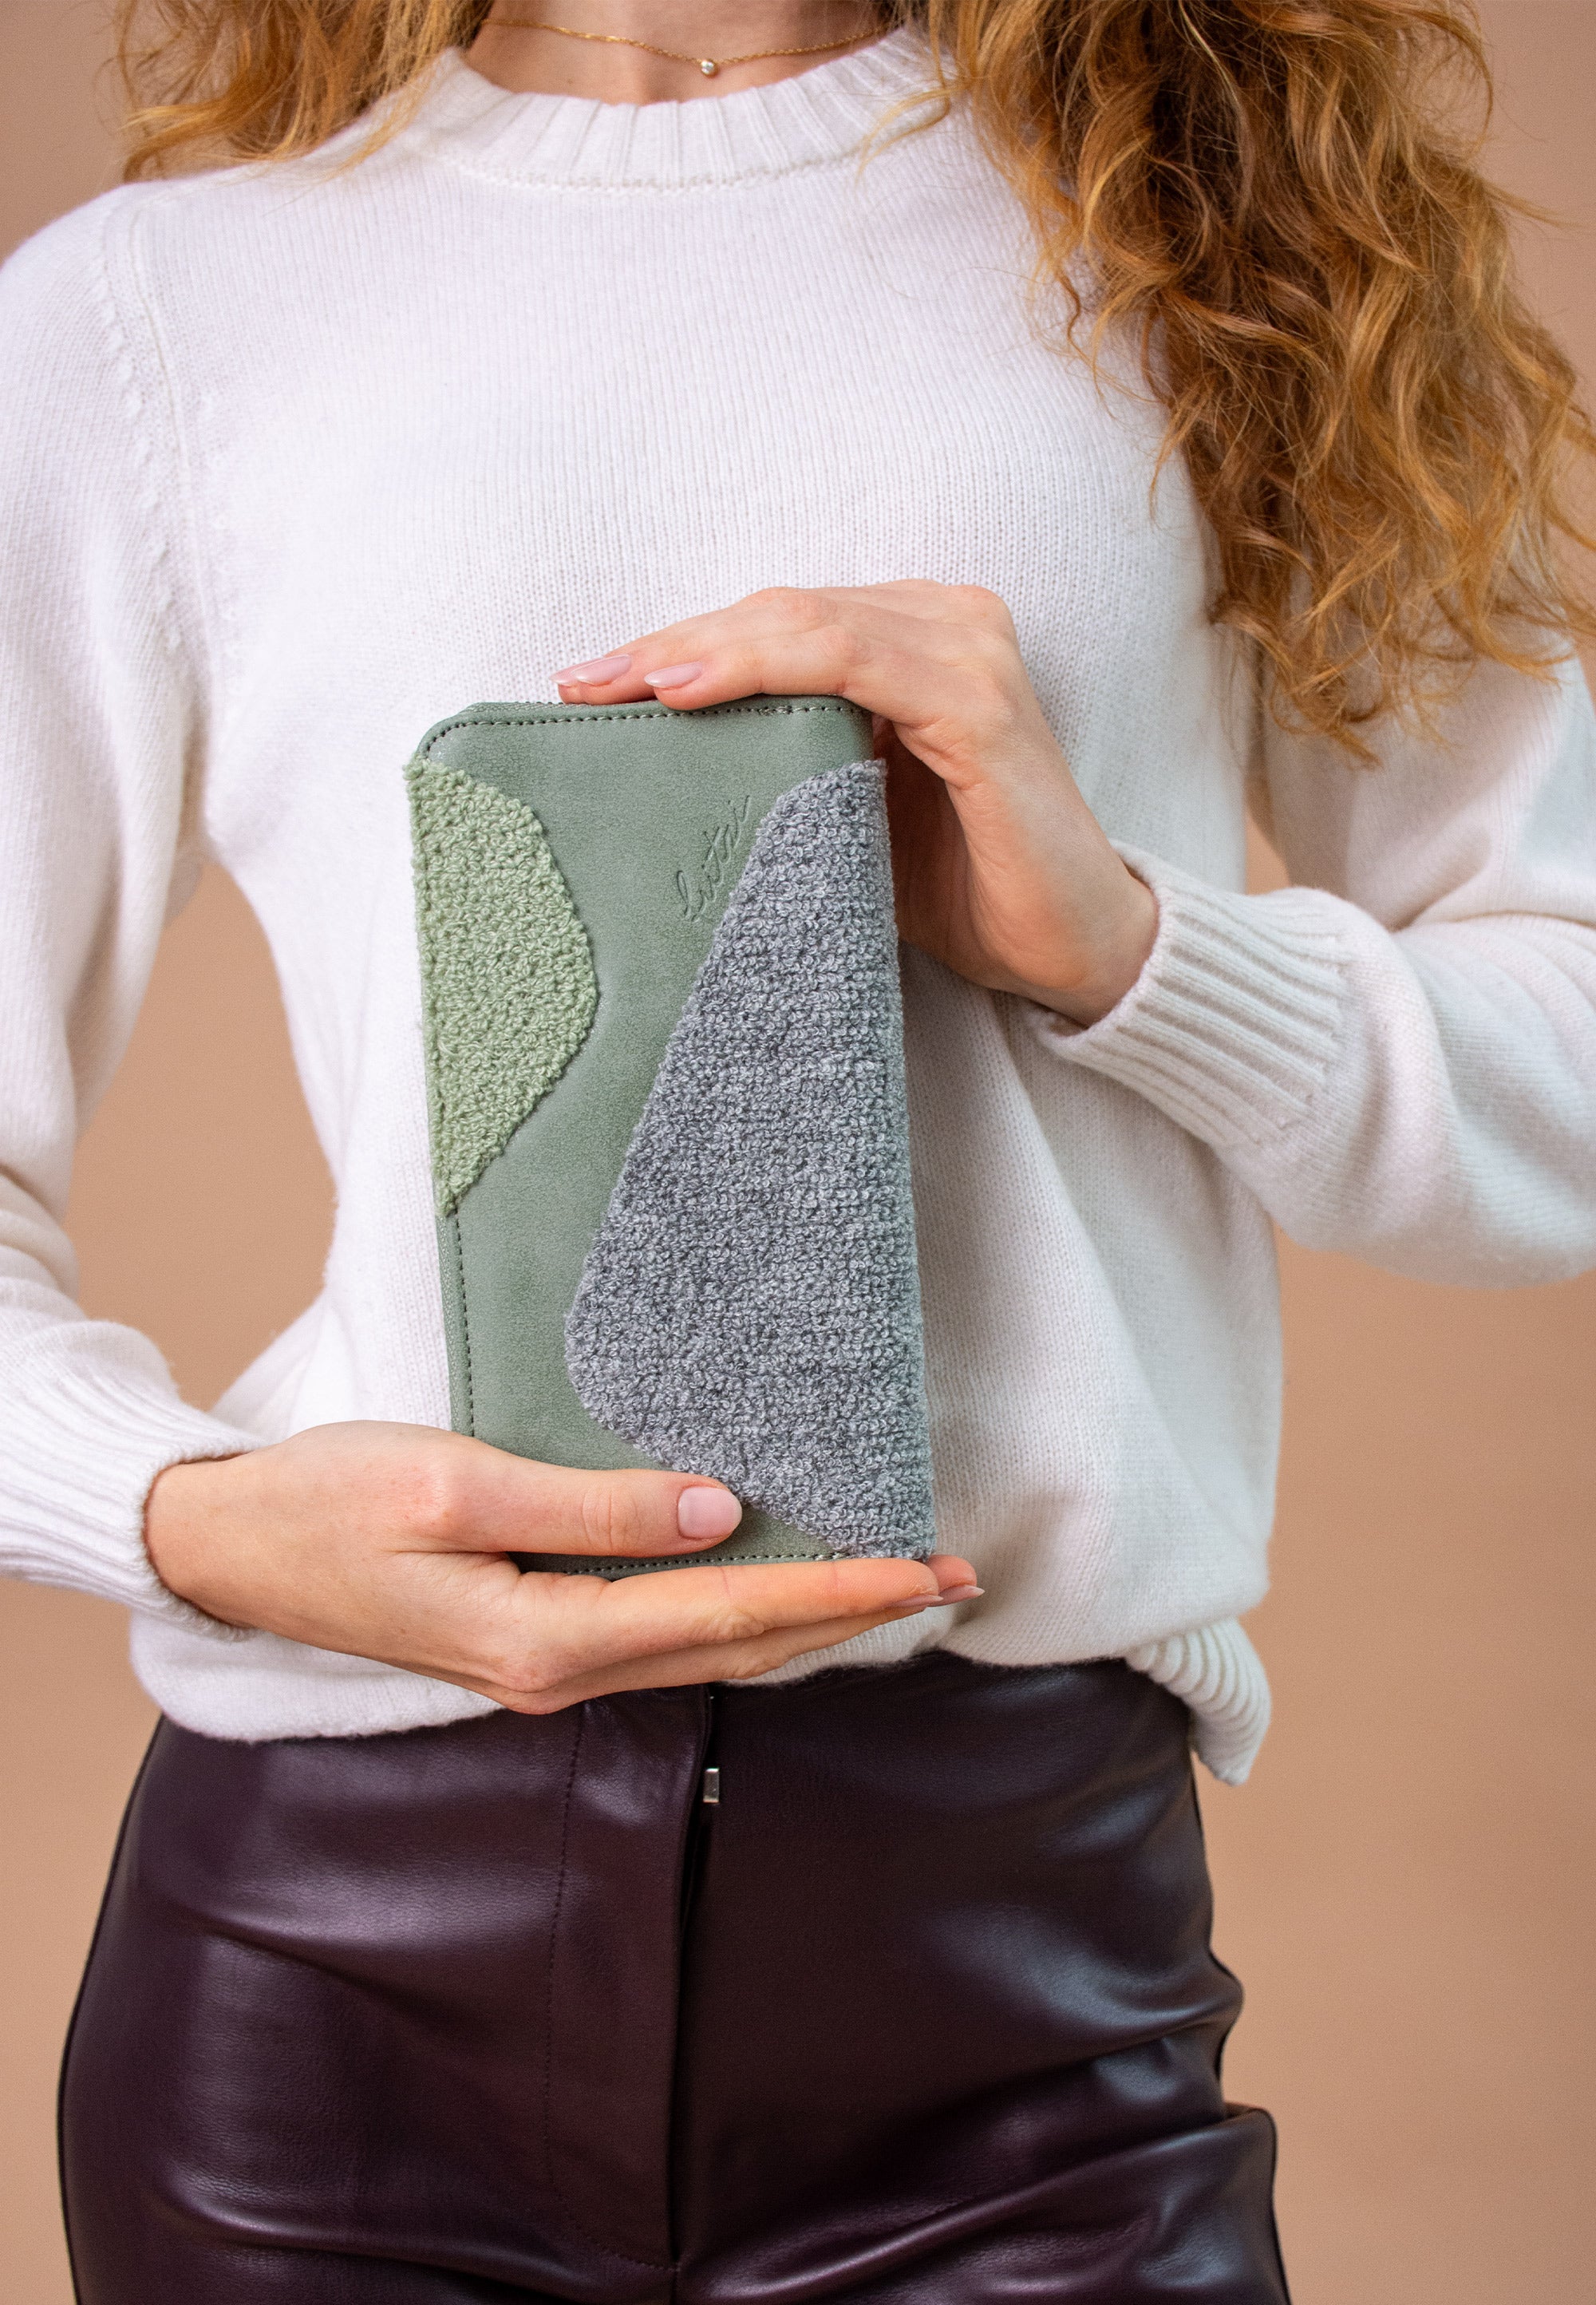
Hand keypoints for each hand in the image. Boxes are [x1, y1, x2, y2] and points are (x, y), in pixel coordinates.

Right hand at [145, 1423, 978, 1712]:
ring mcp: (545, 1666)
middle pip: (740, 1648)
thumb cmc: (330, 1501)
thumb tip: (723, 1513)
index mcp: (546, 1638)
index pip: (732, 1615)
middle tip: (952, 1575)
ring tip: (889, 1582)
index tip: (928, 1568)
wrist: (235, 1547)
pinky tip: (771, 1586)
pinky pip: (663, 1636)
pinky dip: (738, 1614)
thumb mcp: (455, 1480)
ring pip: (709, 1651)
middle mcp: (559, 1672)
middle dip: (851, 1615)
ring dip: (805, 1619)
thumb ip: (593, 1504)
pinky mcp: (532, 1642)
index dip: (839, 1592)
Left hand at [554, 582, 1156, 1024]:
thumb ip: (781, 762)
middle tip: (580, 682)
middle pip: (780, 611)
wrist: (1069, 950)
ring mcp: (968, 652)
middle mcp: (946, 622)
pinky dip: (768, 666)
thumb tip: (657, 759)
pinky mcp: (979, 702)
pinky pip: (855, 660)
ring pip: (806, 622)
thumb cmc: (959, 888)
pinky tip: (694, 693)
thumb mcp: (843, 811)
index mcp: (914, 639)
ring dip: (702, 649)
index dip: (679, 643)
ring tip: (621, 686)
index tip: (586, 684)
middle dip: (670, 643)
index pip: (778, 622)